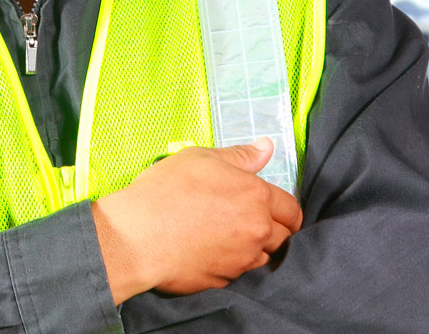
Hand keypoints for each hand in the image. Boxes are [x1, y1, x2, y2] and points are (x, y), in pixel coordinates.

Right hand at [92, 137, 302, 303]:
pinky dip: (228, 264)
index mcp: (255, 196)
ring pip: (262, 257)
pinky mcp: (225, 281)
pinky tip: (206, 251)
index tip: (273, 210)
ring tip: (224, 237)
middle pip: (283, 237)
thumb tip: (266, 147)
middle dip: (271, 230)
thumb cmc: (164, 192)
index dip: (284, 209)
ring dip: (251, 249)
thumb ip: (239, 156)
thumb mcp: (199, 159)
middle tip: (246, 222)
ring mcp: (242, 259)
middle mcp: (256, 230)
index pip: (291, 209)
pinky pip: (237, 273)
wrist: (137, 236)